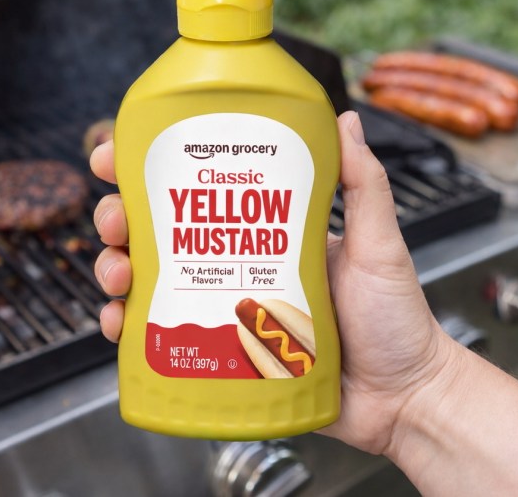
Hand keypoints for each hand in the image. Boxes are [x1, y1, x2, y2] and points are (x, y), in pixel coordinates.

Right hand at [90, 111, 453, 454]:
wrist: (403, 400)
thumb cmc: (397, 321)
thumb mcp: (379, 245)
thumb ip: (363, 186)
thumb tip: (347, 118)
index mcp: (269, 233)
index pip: (204, 191)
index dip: (154, 170)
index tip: (121, 156)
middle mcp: (242, 267)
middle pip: (164, 234)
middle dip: (123, 219)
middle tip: (114, 218)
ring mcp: (229, 312)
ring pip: (156, 282)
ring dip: (118, 269)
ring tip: (117, 273)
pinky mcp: (224, 357)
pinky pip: (168, 337)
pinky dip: (133, 329)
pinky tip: (121, 324)